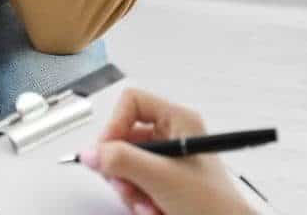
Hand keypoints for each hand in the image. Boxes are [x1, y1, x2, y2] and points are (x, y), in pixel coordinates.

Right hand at [79, 88, 254, 214]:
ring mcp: (166, 159)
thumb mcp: (162, 177)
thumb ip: (123, 161)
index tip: (107, 151)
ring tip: (147, 205)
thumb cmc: (214, 204)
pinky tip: (152, 210)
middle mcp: (171, 135)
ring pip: (124, 163)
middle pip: (123, 137)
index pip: (132, 102)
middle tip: (127, 185)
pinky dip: (137, 199)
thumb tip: (92, 152)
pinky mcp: (161, 180)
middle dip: (122, 168)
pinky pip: (133, 183)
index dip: (115, 125)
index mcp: (178, 120)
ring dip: (130, 189)